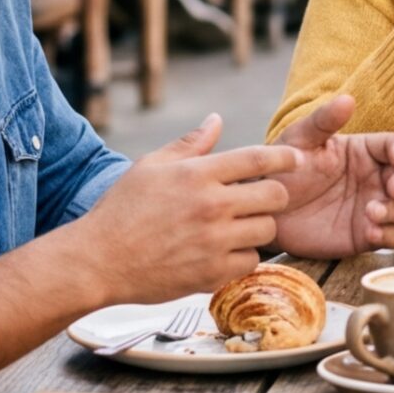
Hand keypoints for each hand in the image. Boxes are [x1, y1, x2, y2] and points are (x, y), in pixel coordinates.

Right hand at [68, 116, 296, 304]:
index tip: (295, 159)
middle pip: (276, 196)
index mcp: (198, 174)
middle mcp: (211, 205)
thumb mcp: (151, 166)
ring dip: (259, 228)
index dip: (284, 157)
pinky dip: (243, 257)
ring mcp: (214, 241)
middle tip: (262, 200)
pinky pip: (251, 262)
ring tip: (239, 228)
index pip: (259, 159)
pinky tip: (225, 252)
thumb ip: (190, 144)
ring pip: (268, 231)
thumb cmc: (121, 210)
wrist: (98, 261)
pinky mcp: (212, 273)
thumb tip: (216, 119)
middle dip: (275, 196)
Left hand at [267, 94, 393, 255]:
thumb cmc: (283, 169)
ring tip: (372, 213)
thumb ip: (324, 121)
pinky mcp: (367, 235)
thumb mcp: (300, 140)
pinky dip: (390, 235)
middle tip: (393, 188)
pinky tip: (372, 233)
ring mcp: (374, 207)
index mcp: (364, 152)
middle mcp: (375, 178)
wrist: (268, 211)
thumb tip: (348, 98)